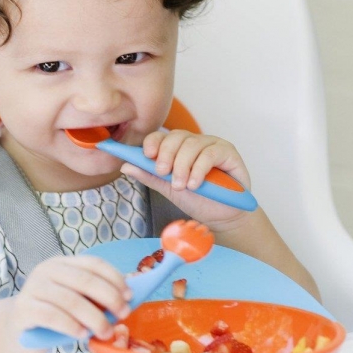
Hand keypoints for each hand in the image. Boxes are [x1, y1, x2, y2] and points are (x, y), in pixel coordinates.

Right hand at [9, 255, 132, 352]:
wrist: (16, 328)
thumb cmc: (52, 313)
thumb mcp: (74, 300)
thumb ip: (94, 297)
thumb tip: (128, 299)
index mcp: (62, 263)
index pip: (93, 263)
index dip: (115, 278)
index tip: (130, 296)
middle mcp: (46, 270)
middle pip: (85, 280)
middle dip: (109, 298)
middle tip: (123, 315)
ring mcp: (33, 288)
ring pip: (71, 300)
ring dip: (94, 318)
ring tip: (105, 332)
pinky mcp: (25, 308)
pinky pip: (53, 316)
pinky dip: (72, 326)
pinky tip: (82, 335)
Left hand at [121, 130, 252, 228]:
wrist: (221, 216)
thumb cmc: (196, 199)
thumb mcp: (167, 188)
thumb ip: (149, 175)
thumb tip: (125, 165)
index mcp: (177, 147)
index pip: (161, 136)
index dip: (152, 142)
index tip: (147, 155)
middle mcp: (194, 141)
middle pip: (176, 136)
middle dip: (166, 155)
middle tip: (163, 173)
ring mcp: (212, 144)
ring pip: (192, 144)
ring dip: (182, 166)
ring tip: (180, 185)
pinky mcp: (228, 152)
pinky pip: (210, 154)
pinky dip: (199, 169)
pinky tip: (194, 184)